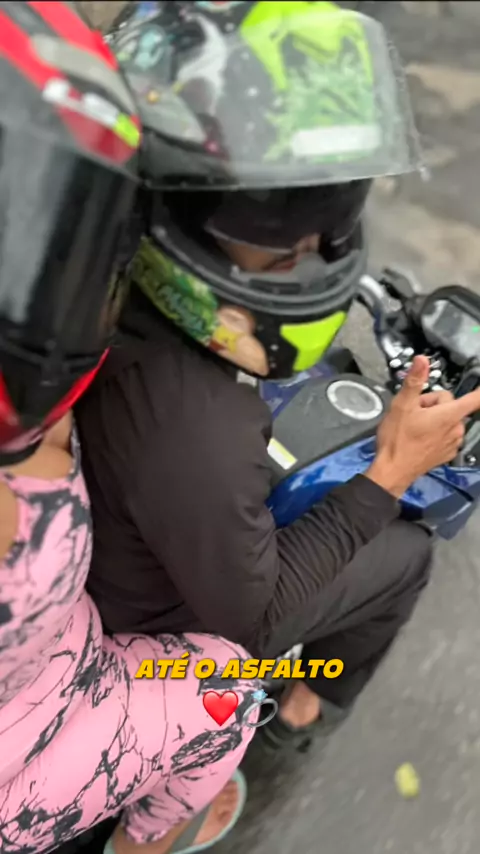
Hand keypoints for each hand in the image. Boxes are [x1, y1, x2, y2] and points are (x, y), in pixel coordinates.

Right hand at [365, 355, 479, 497]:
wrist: (393, 471)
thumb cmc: (397, 438)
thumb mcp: (401, 405)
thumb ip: (415, 381)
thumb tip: (422, 359)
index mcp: (449, 414)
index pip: (475, 399)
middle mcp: (456, 429)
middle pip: (450, 405)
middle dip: (433, 404)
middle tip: (413, 413)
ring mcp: (453, 443)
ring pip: (448, 420)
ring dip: (434, 419)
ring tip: (414, 427)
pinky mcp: (447, 454)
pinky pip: (446, 436)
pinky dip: (435, 434)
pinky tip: (419, 439)